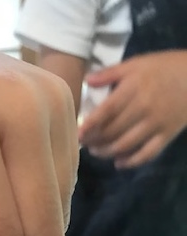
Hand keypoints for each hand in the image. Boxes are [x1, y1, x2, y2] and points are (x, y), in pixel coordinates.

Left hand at [79, 51, 186, 167]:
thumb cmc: (163, 68)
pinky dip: (131, 162)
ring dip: (107, 152)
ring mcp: (156, 124)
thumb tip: (87, 81)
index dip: (91, 124)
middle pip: (113, 131)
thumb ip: (110, 73)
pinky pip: (147, 154)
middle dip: (95, 140)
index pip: (107, 110)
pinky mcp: (166, 135)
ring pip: (126, 145)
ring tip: (96, 151)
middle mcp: (144, 108)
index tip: (78, 134)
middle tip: (85, 143)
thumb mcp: (136, 63)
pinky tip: (119, 163)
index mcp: (133, 88)